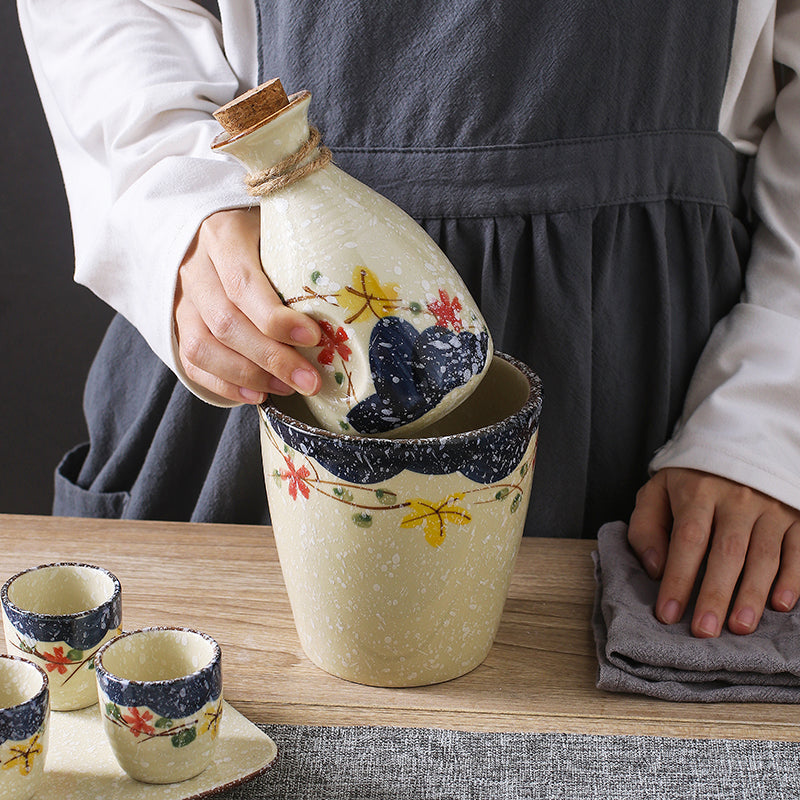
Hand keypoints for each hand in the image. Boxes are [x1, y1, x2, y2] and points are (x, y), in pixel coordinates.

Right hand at [173, 208, 321, 403]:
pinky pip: (192, 361)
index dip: (277, 319)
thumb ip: (299, 259)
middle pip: (226, 323)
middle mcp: (195, 267)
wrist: (216, 226)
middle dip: (272, 359)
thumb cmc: (264, 232)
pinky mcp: (178, 322)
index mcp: (223, 235)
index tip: (313, 338)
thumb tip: (342, 307)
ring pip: (203, 347)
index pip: (244, 285)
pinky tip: (257, 395)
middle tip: (309, 380)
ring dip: (248, 376)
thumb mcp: (281, 229)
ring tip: (287, 388)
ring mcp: (182, 298)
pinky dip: (224, 385)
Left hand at [627, 468, 799, 636]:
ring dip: (751, 594)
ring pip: (763, 555)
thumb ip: (647, 527)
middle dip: (714, 594)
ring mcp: (770, 506)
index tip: (667, 613)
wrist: (740, 443)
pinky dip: (792, 579)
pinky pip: (798, 549)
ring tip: (738, 626)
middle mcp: (736, 498)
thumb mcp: (658, 491)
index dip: (677, 578)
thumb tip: (654, 569)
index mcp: (697, 491)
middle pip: (726, 552)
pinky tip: (780, 604)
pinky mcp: (796, 514)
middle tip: (704, 630)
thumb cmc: (691, 479)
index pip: (687, 540)